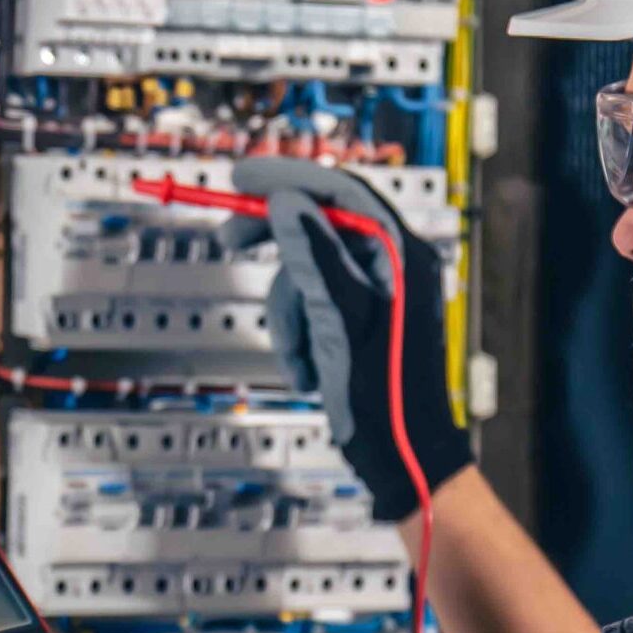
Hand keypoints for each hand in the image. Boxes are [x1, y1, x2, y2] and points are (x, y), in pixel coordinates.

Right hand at [221, 156, 471, 520]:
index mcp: (401, 256)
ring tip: (302, 357)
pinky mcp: (359, 321)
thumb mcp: (340, 320)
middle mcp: (393, 266)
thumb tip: (288, 203)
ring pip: (306, 274)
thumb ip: (314, 256)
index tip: (242, 176)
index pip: (341, 192)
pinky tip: (311, 368)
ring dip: (289, 316)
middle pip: (319, 226)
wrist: (401, 456)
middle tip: (231, 238)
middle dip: (276, 245)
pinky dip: (300, 336)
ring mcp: (376, 294)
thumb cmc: (387, 397)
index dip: (288, 178)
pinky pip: (312, 306)